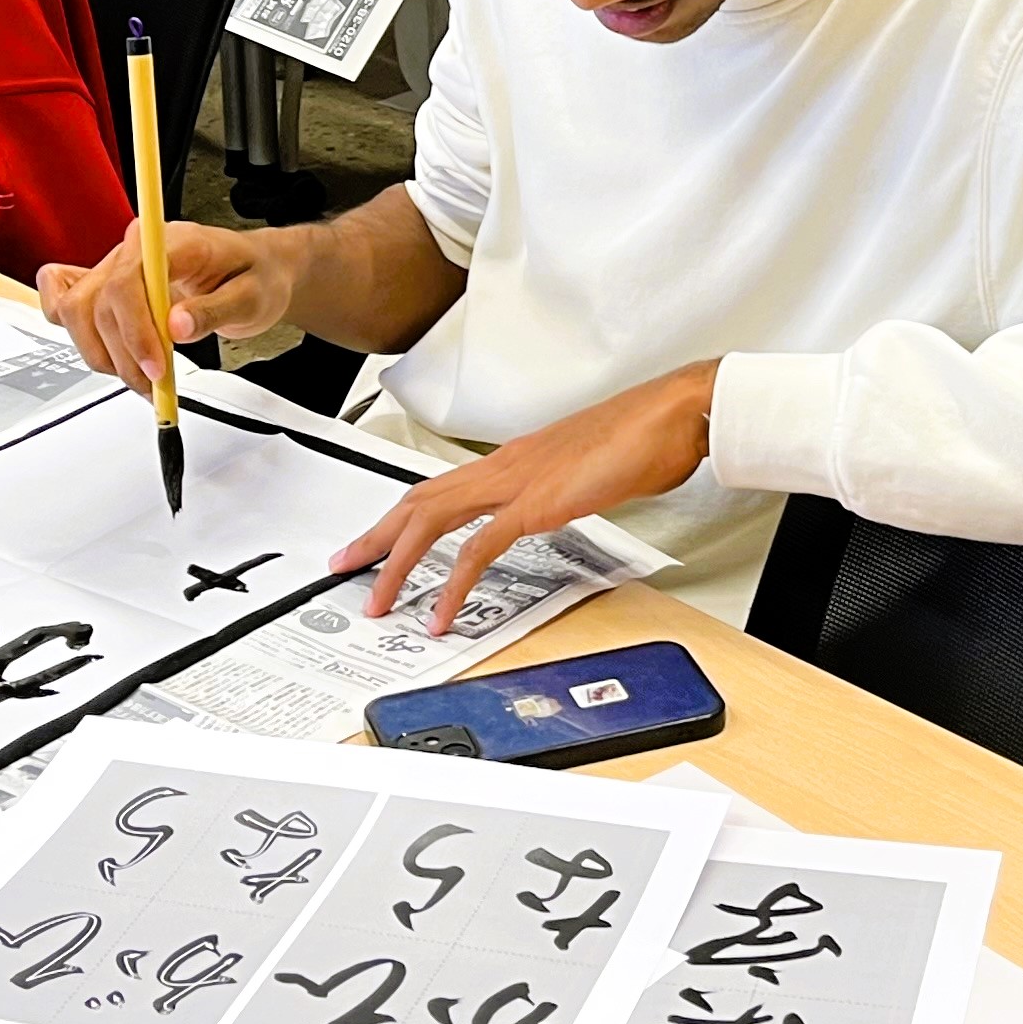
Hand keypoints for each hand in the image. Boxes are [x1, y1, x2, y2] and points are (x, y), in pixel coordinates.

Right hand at [36, 217, 297, 399]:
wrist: (257, 270)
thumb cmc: (256, 275)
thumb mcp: (253, 296)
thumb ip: (214, 310)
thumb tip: (176, 326)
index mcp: (171, 241)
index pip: (126, 281)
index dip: (135, 331)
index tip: (156, 368)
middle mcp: (136, 249)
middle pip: (95, 301)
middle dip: (121, 353)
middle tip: (154, 383)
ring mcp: (117, 266)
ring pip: (76, 311)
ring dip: (104, 355)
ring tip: (141, 378)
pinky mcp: (110, 286)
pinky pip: (67, 303)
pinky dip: (78, 335)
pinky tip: (105, 354)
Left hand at [331, 363, 718, 631]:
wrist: (676, 411)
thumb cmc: (646, 433)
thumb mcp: (592, 468)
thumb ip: (567, 486)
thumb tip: (561, 501)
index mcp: (516, 457)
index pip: (443, 486)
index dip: (404, 515)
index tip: (381, 538)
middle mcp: (506, 464)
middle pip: (420, 499)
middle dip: (377, 535)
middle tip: (346, 565)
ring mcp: (518, 480)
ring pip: (433, 518)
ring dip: (397, 560)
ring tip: (379, 599)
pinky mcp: (538, 503)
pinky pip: (480, 547)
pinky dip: (454, 583)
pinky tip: (444, 611)